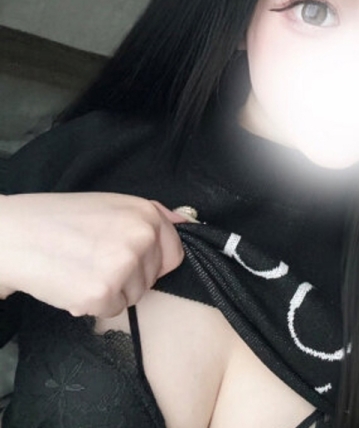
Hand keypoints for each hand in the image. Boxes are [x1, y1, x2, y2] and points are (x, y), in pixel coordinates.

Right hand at [0, 192, 185, 317]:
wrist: (16, 235)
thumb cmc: (61, 218)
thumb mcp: (113, 204)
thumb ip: (153, 215)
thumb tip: (187, 223)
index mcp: (147, 214)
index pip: (176, 253)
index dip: (153, 260)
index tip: (129, 257)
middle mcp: (141, 238)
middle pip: (154, 277)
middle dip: (130, 275)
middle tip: (96, 258)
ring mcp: (123, 266)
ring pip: (134, 296)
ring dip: (112, 290)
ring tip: (83, 267)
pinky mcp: (103, 294)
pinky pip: (112, 309)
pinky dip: (94, 303)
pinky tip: (74, 281)